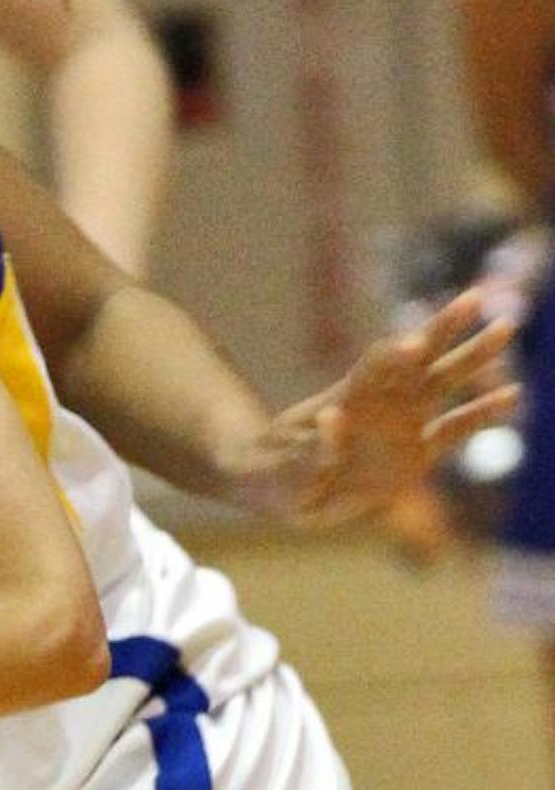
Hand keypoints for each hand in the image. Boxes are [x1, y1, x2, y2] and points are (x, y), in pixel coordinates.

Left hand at [233, 290, 520, 528]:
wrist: (287, 491)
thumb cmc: (277, 470)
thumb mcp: (283, 465)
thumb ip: (310, 450)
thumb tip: (333, 418)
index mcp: (345, 399)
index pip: (373, 367)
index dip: (390, 356)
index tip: (410, 346)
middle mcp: (379, 404)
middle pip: (417, 359)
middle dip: (445, 329)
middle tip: (477, 297)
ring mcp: (402, 425)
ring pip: (442, 382)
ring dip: (472, 357)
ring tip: (505, 327)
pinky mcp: (418, 455)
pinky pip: (456, 430)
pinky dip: (482, 413)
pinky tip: (512, 395)